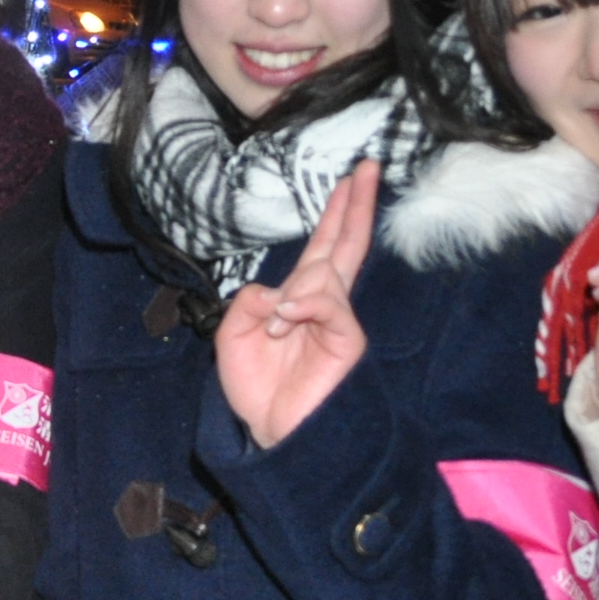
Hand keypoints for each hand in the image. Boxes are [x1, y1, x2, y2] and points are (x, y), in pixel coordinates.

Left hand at [212, 159, 378, 449]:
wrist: (272, 432)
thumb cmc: (258, 389)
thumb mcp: (232, 337)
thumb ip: (248, 303)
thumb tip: (275, 292)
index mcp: (299, 298)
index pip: (323, 246)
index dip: (335, 213)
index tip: (346, 179)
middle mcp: (324, 303)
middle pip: (344, 244)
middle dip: (354, 206)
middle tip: (366, 167)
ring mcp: (338, 320)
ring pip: (325, 275)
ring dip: (296, 292)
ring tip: (277, 326)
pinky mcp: (346, 340)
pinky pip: (330, 304)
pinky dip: (306, 305)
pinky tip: (287, 319)